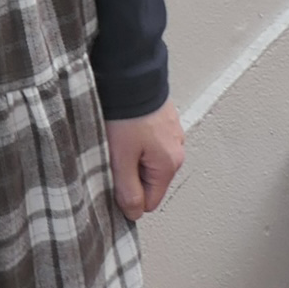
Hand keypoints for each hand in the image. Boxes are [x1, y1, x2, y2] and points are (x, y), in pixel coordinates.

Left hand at [107, 102, 184, 219]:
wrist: (130, 74)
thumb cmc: (127, 114)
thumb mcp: (121, 158)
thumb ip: (127, 190)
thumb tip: (134, 213)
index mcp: (169, 164)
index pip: (150, 203)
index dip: (128, 199)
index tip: (112, 185)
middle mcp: (176, 150)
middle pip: (148, 181)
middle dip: (128, 176)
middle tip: (112, 158)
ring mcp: (171, 134)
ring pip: (146, 161)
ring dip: (130, 157)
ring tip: (116, 141)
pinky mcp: (162, 120)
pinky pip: (148, 143)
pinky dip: (134, 141)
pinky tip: (123, 129)